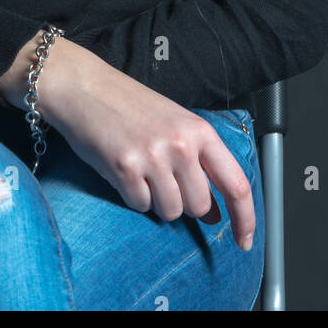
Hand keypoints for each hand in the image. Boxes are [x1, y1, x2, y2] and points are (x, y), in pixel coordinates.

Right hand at [31, 40, 256, 250]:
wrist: (83, 86)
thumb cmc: (127, 104)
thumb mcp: (174, 123)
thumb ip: (199, 162)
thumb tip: (215, 211)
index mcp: (199, 130)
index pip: (236, 184)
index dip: (245, 219)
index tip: (244, 241)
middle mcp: (181, 143)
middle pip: (199, 206)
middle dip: (183, 204)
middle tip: (162, 179)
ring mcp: (153, 156)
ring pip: (170, 211)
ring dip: (156, 201)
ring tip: (141, 171)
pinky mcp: (125, 167)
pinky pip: (140, 205)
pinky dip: (132, 196)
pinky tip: (123, 170)